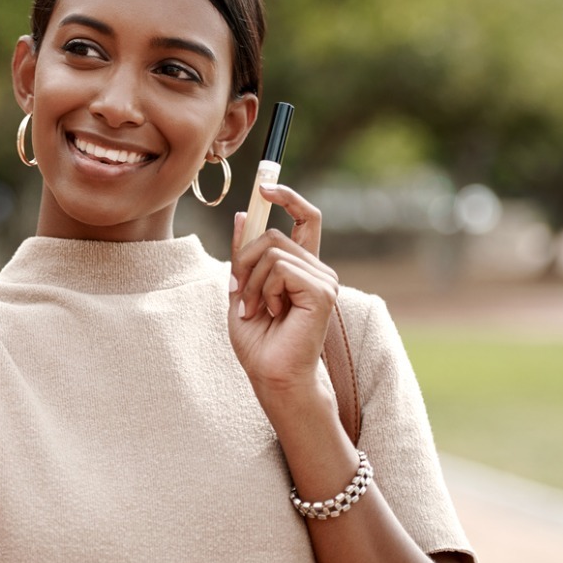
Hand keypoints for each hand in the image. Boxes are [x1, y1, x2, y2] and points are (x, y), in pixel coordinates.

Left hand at [228, 183, 339, 396]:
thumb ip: (243, 254)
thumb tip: (240, 215)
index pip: (305, 219)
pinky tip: (272, 313)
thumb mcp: (241, 288)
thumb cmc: (258, 340)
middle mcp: (318, 270)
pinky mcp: (322, 292)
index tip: (265, 187)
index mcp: (302, 268)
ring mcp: (323, 279)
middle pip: (271, 235)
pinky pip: (280, 269)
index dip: (288, 197)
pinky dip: (264, 290)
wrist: (270, 375)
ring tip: (256, 310)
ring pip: (271, 251)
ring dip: (251, 282)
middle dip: (243, 261)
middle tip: (239, 294)